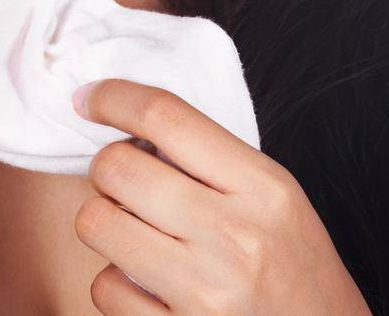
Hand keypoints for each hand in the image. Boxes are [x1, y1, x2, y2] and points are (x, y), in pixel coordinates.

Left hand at [70, 79, 370, 314]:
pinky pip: (104, 288)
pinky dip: (116, 285)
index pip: (166, 116)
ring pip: (96, 222)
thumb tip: (132, 122)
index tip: (89, 99)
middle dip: (107, 170)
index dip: (113, 97)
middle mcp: (235, 236)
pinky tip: (148, 287)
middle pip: (117, 167)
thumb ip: (216, 162)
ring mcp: (205, 290)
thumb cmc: (298, 276)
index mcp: (264, 190)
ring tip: (135, 234)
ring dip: (105, 223)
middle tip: (126, 186)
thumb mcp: (279, 205)